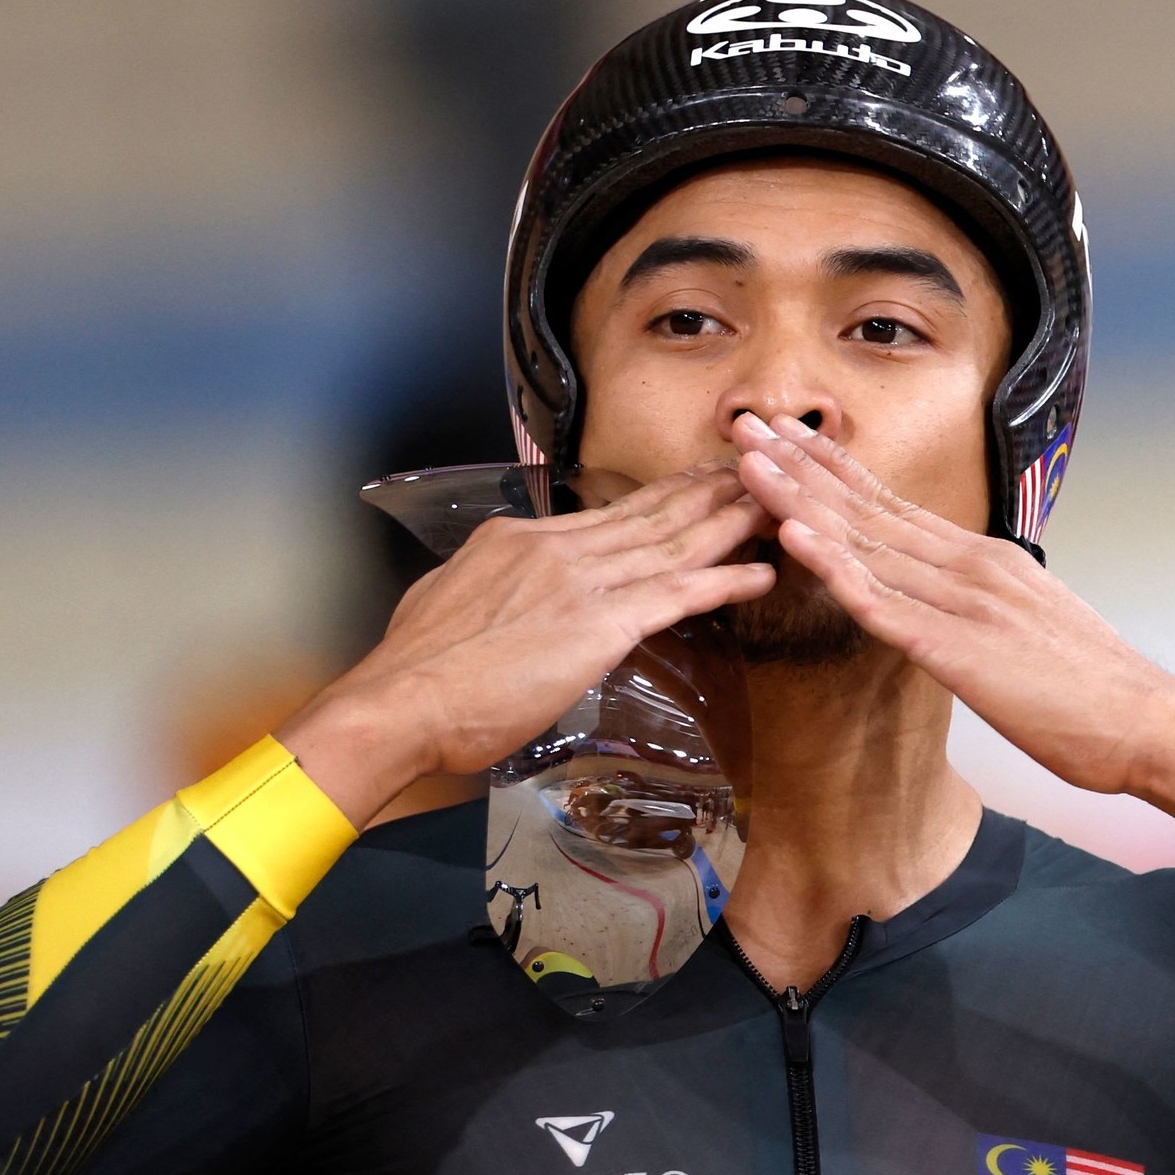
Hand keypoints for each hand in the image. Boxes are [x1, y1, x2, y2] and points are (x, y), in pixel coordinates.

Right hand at [280, 465, 775, 824]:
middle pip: (649, 515)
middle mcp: (555, 549)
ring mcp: (580, 583)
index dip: (657, 498)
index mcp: (517, 542)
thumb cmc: (415, 674)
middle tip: (753, 472)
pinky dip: (725, 581)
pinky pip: (678, 595)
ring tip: (774, 505)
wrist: (400, 702)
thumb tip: (501, 601)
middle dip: (707, 493)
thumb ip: (489, 593)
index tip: (691, 483)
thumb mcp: (449, 607)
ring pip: (672, 544)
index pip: (603, 517)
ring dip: (730, 524)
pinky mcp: (599, 625)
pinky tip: (761, 574)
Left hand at [733, 412, 1174, 845]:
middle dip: (800, 468)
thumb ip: (987, 610)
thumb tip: (957, 609)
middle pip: (868, 510)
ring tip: (748, 468)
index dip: (834, 471)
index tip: (787, 441)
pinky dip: (836, 570)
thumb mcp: (1035, 629)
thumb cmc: (1097, 692)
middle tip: (745, 428)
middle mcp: (972, 567)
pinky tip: (796, 543)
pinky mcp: (961, 651)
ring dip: (800, 504)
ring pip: (866, 545)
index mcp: (986, 562)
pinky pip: (884, 606)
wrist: (1149, 722)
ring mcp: (966, 604)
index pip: (893, 507)